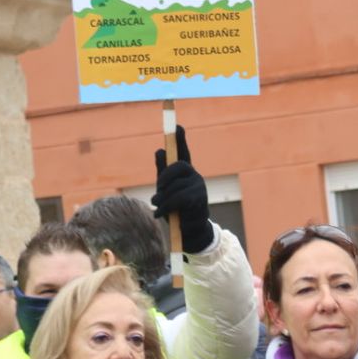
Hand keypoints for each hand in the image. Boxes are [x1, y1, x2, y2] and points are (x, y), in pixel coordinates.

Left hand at [152, 125, 213, 253]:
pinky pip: (180, 203)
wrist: (189, 232)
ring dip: (164, 201)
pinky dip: (169, 210)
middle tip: (156, 195)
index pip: (183, 153)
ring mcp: (200, 190)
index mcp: (185, 173)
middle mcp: (195, 178)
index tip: (177, 126)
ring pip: (177, 188)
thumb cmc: (176, 209)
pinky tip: (167, 217)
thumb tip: (160, 150)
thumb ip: (162, 172)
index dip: (180, 140)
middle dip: (165, 179)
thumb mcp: (165, 190)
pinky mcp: (201, 204)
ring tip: (159, 210)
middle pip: (178, 167)